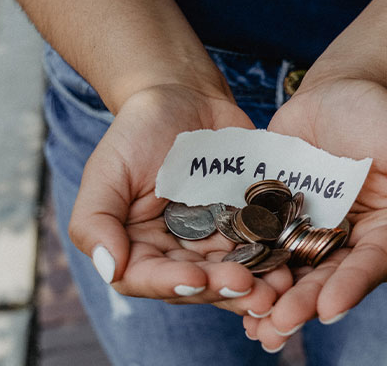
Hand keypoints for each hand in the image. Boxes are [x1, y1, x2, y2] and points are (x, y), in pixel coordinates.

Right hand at [68, 85, 292, 314]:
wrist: (185, 97)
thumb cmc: (138, 131)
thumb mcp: (106, 170)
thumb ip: (95, 221)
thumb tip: (109, 268)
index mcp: (137, 247)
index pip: (147, 279)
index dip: (172, 284)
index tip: (197, 279)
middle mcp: (175, 253)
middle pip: (197, 284)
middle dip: (223, 289)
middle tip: (250, 288)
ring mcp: (213, 242)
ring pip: (232, 275)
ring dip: (256, 286)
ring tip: (278, 288)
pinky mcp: (246, 226)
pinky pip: (261, 249)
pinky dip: (275, 260)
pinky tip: (292, 265)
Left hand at [244, 79, 386, 348]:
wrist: (335, 92)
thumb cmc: (382, 117)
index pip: (372, 265)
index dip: (352, 287)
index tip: (329, 307)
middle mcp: (348, 244)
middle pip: (327, 279)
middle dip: (304, 304)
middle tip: (280, 324)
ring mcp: (309, 235)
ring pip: (292, 274)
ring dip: (273, 301)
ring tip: (255, 325)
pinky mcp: (275, 222)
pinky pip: (261, 248)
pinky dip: (248, 269)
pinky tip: (228, 289)